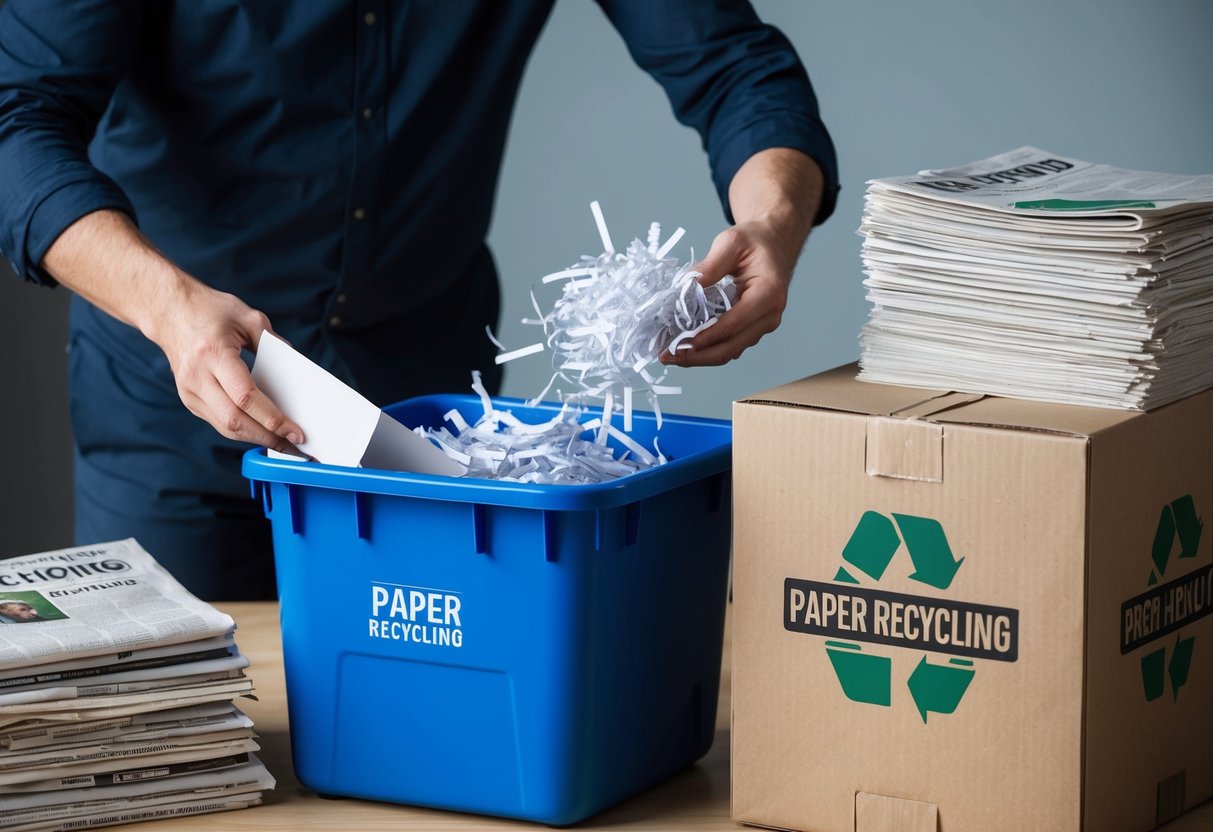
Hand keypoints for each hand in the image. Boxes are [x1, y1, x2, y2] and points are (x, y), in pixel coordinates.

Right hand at [149, 279, 305, 452]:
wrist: (169, 311)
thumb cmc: (210, 310)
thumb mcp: (248, 317)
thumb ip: (274, 344)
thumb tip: (297, 370)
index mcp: (213, 353)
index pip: (245, 397)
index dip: (272, 418)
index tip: (296, 431)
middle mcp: (197, 376)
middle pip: (235, 420)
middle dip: (268, 436)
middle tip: (295, 446)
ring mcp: (189, 390)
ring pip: (225, 427)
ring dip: (256, 438)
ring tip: (283, 444)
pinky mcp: (188, 399)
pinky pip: (219, 422)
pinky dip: (243, 430)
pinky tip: (262, 431)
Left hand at [660, 220, 795, 366]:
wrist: (774, 244)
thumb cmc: (755, 241)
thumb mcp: (731, 242)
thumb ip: (710, 265)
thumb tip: (685, 289)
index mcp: (768, 294)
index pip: (733, 324)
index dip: (705, 337)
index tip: (680, 344)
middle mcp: (769, 316)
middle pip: (731, 348)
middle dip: (697, 356)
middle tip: (667, 356)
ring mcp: (762, 325)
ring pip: (730, 351)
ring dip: (700, 357)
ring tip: (670, 355)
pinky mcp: (753, 329)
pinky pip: (729, 345)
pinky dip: (707, 349)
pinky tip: (685, 347)